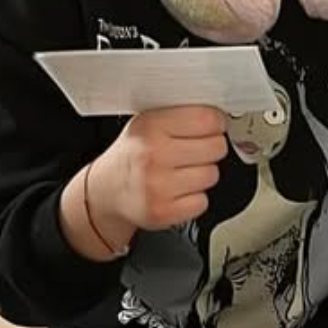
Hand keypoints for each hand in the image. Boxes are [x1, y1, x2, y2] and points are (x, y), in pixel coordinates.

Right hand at [90, 104, 228, 235]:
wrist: (107, 190)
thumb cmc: (133, 154)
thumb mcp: (148, 123)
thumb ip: (181, 115)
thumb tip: (220, 116)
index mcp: (151, 126)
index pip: (207, 119)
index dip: (215, 123)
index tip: (212, 127)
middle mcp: (153, 155)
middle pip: (216, 147)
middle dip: (210, 149)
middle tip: (193, 151)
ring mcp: (158, 186)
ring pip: (212, 175)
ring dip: (202, 174)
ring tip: (182, 172)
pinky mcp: (164, 212)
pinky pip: (202, 202)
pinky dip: (195, 198)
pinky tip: (178, 191)